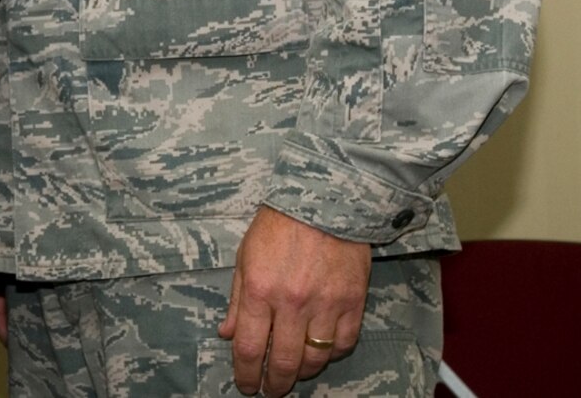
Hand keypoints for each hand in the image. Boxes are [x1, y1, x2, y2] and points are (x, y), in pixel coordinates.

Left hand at [219, 205, 370, 395]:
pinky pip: (343, 343)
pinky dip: (331, 354)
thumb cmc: (278, 226)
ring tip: (294, 373)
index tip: (246, 385)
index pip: (249, 348)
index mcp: (259, 290)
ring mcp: (325, 305)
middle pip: (283, 362)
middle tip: (271, 389)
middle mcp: (291, 302)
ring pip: (315, 359)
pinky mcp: (353, 302)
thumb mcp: (244, 257)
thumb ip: (237, 300)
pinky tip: (321, 351)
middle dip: (275, 383)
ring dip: (302, 372)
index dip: (246, 374)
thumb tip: (227, 334)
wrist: (323, 201)